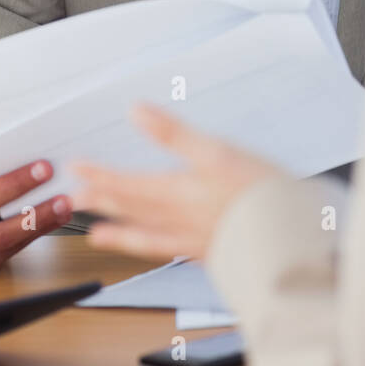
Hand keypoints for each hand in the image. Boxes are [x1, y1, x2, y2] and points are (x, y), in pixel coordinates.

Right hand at [0, 158, 71, 272]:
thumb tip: (23, 157)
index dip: (2, 169)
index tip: (34, 162)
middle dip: (20, 187)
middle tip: (49, 173)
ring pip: (2, 233)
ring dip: (37, 218)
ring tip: (63, 203)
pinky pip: (11, 249)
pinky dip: (37, 233)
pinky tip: (56, 220)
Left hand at [70, 103, 283, 262]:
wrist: (291, 240)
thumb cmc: (260, 194)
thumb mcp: (217, 152)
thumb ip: (174, 134)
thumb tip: (137, 111)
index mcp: (179, 192)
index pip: (128, 183)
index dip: (100, 176)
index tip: (76, 170)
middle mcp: (180, 220)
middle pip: (132, 210)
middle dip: (102, 203)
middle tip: (73, 201)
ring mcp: (195, 241)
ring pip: (147, 236)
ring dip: (120, 233)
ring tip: (97, 234)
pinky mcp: (215, 254)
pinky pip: (171, 252)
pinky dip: (154, 249)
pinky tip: (156, 247)